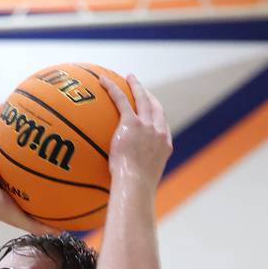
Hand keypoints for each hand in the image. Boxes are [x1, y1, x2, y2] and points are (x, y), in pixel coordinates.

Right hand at [0, 104, 60, 233]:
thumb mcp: (22, 218)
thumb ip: (41, 225)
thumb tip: (65, 234)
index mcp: (16, 180)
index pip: (35, 168)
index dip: (48, 159)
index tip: (64, 150)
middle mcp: (7, 165)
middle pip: (25, 147)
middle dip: (38, 136)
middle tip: (54, 125)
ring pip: (8, 135)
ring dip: (19, 121)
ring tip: (33, 107)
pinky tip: (8, 103)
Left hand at [100, 73, 171, 188]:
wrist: (136, 185)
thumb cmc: (136, 190)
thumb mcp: (141, 182)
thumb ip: (137, 176)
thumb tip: (126, 185)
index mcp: (164, 146)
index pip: (162, 127)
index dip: (157, 117)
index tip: (152, 113)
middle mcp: (159, 133)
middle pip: (156, 108)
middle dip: (150, 96)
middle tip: (142, 89)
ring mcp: (147, 127)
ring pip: (143, 99)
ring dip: (136, 87)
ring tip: (129, 77)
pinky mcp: (132, 124)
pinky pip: (121, 101)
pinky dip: (113, 89)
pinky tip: (103, 81)